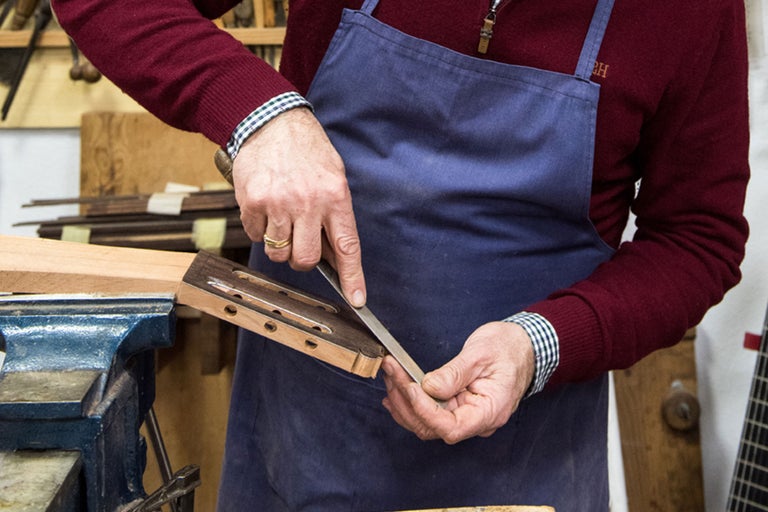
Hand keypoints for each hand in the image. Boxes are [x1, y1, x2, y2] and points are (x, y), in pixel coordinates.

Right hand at [232, 107, 365, 305]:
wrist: (270, 121)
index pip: (347, 246)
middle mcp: (307, 202)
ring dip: (279, 244)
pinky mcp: (252, 202)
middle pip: (306, 259)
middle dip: (303, 260)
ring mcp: (277, 203)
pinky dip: (258, 229)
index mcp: (335, 196)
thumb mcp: (334, 176)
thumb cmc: (307, 151)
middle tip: (301, 245)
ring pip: (277, 252)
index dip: (353, 278)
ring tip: (281, 219)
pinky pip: (254, 235)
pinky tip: (265, 206)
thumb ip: (335, 215)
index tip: (358, 300)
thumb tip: (335, 257)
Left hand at [381, 321, 534, 443]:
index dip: (424, 410)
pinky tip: (397, 391)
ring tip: (391, 376)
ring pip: (427, 424)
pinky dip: (410, 404)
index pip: (450, 427)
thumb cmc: (508, 348)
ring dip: (404, 402)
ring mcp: (466, 416)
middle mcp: (477, 421)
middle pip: (432, 427)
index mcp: (489, 411)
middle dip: (406, 401)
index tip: (410, 386)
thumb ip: (455, 373)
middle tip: (392, 371)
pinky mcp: (458, 408)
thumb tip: (429, 387)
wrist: (524, 346)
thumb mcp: (481, 354)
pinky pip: (430, 415)